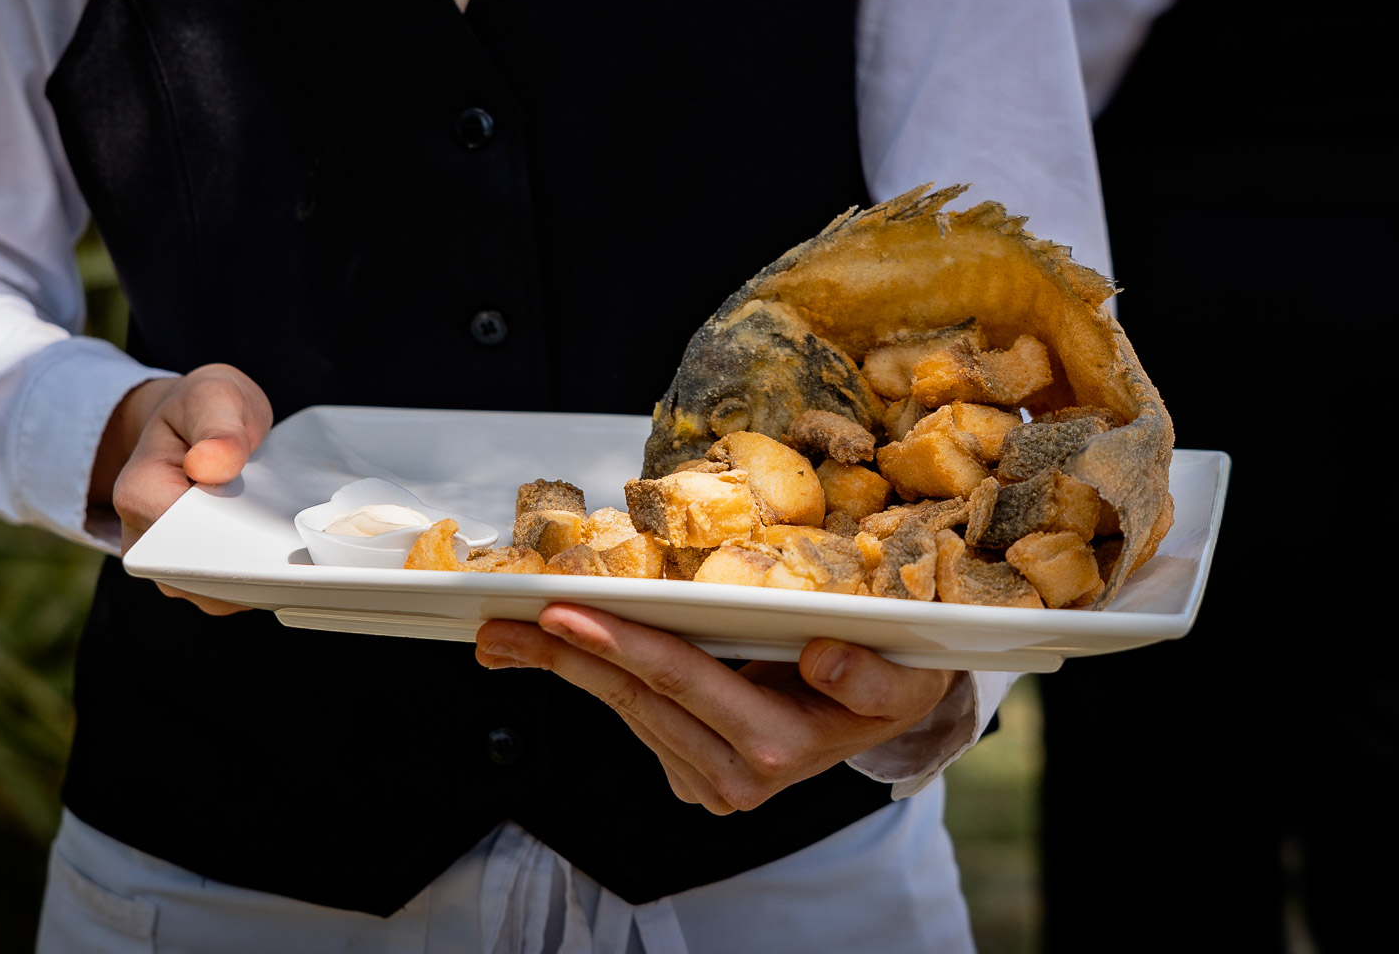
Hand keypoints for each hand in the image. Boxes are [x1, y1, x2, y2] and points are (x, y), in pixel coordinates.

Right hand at [89, 363, 272, 614]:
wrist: (196, 424)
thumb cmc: (203, 409)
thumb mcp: (214, 395)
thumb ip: (217, 424)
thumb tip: (210, 464)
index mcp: (139, 492)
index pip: (181, 535)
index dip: (228, 537)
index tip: (270, 530)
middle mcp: (143, 539)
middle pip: (198, 575)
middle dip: (248, 565)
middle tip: (299, 546)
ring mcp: (167, 565)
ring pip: (216, 595)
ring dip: (259, 578)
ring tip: (297, 549)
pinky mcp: (194, 577)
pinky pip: (229, 595)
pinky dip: (261, 581)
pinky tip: (289, 558)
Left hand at [475, 604, 957, 812]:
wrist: (889, 712)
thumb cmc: (891, 677)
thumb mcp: (901, 676)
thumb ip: (866, 678)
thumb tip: (824, 658)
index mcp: (780, 747)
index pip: (682, 682)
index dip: (619, 645)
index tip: (562, 616)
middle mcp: (736, 777)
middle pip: (635, 699)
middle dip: (561, 657)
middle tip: (497, 627)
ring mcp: (710, 782)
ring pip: (626, 710)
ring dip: (565, 667)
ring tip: (510, 634)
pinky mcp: (693, 774)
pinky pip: (637, 717)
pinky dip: (598, 677)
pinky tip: (561, 650)